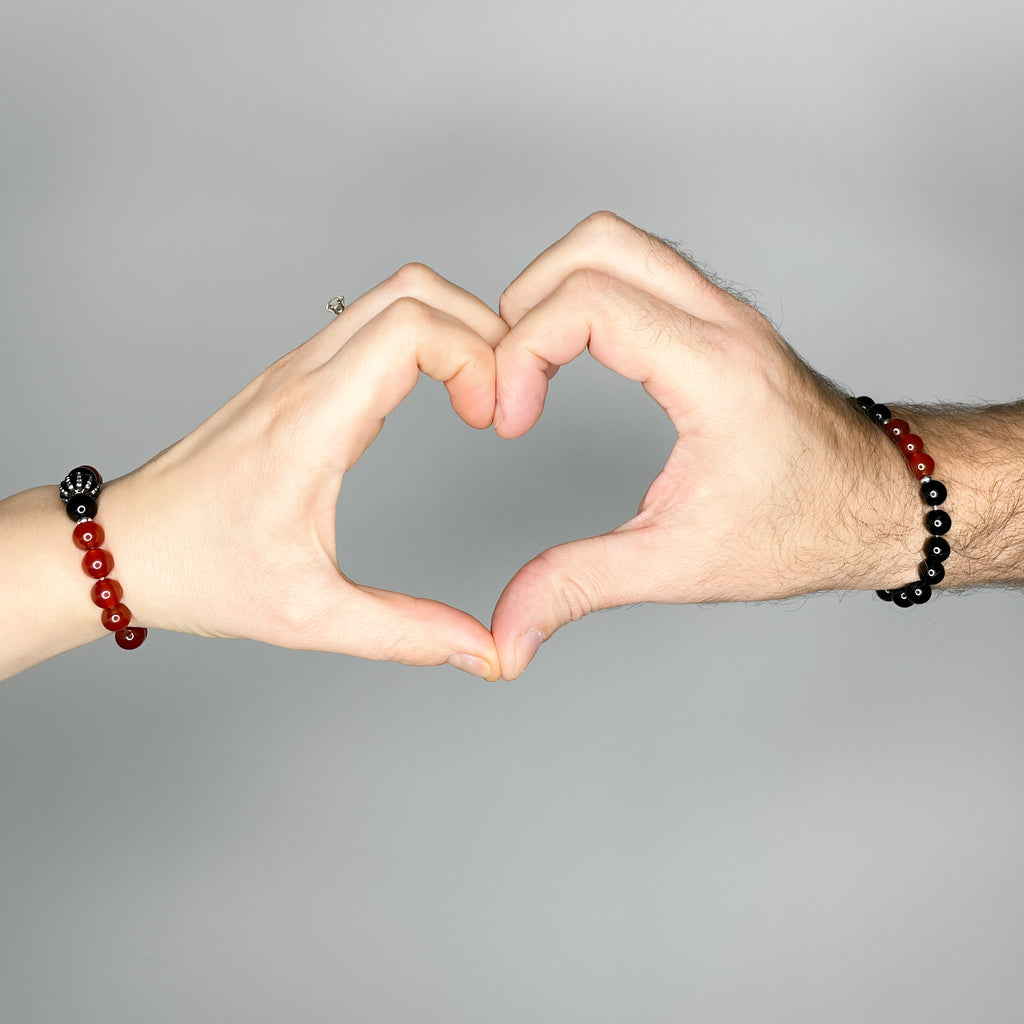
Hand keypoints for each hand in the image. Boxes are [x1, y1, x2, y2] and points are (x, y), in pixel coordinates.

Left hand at [102, 265, 506, 679]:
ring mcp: (296, 369)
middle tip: (501, 398)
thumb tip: (481, 650)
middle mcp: (304, 378)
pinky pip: (371, 322)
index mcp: (312, 423)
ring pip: (394, 295)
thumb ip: (407, 633)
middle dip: (481, 330)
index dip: (476, 358)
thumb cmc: (202, 572)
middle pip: (415, 289)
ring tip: (479, 396)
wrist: (127, 546)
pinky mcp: (295, 377)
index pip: (414, 328)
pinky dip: (423, 339)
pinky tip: (438, 395)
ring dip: (453, 329)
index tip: (490, 420)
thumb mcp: (311, 616)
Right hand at [490, 212, 919, 677]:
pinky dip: (584, 295)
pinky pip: (636, 268)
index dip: (521, 352)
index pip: (589, 302)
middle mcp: (720, 321)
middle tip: (509, 380)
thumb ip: (580, 585)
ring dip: (552, 290)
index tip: (510, 421)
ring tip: (530, 366)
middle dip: (525, 305)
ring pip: (614, 241)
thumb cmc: (806, 528)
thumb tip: (510, 629)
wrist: (883, 503)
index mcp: (713, 371)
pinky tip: (570, 358)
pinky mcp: (718, 318)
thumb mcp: (680, 563)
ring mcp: (722, 311)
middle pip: (594, 244)